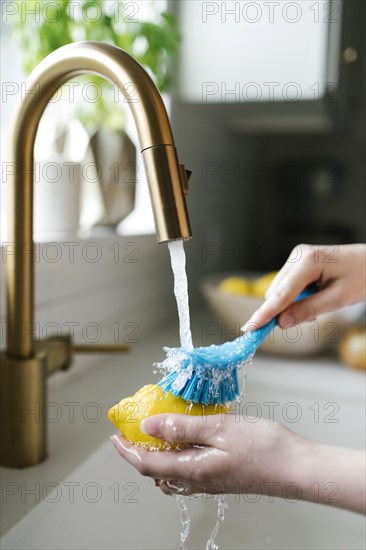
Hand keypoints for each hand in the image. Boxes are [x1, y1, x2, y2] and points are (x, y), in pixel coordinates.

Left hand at [110, 413, 364, 512]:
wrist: (296, 467)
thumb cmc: (262, 447)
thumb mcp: (219, 428)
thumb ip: (182, 427)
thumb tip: (148, 426)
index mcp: (192, 470)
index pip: (147, 464)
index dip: (127, 451)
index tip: (115, 436)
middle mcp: (197, 480)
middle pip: (156, 470)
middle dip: (139, 452)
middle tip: (133, 430)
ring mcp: (210, 480)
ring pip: (171, 471)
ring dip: (157, 453)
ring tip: (156, 430)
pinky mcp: (221, 475)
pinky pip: (188, 467)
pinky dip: (177, 453)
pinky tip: (187, 435)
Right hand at [244, 243, 365, 330]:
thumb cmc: (362, 277)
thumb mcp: (338, 299)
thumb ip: (308, 310)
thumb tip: (282, 323)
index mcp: (309, 261)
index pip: (282, 293)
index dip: (265, 313)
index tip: (251, 328)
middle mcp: (298, 255)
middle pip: (276, 292)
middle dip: (285, 310)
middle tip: (312, 318)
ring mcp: (296, 256)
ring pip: (280, 290)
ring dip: (292, 304)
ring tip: (320, 302)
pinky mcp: (297, 260)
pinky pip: (286, 285)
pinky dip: (295, 296)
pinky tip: (315, 295)